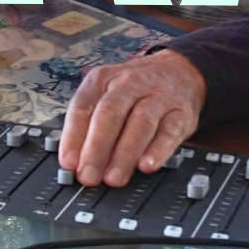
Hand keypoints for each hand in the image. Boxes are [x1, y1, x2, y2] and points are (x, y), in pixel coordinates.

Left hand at [58, 51, 206, 186]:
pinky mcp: (180, 112)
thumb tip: (74, 161)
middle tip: (89, 176)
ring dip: (125, 153)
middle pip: (110, 114)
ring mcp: (157, 97)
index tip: (68, 163)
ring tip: (114, 178)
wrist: (178, 70)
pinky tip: (147, 166)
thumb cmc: (135, 89)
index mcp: (102, 79)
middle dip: (96, 148)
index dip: (73, 137)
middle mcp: (128, 84)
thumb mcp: (106, 93)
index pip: (82, 107)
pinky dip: (158, 150)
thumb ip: (89, 123)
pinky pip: (169, 131)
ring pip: (140, 123)